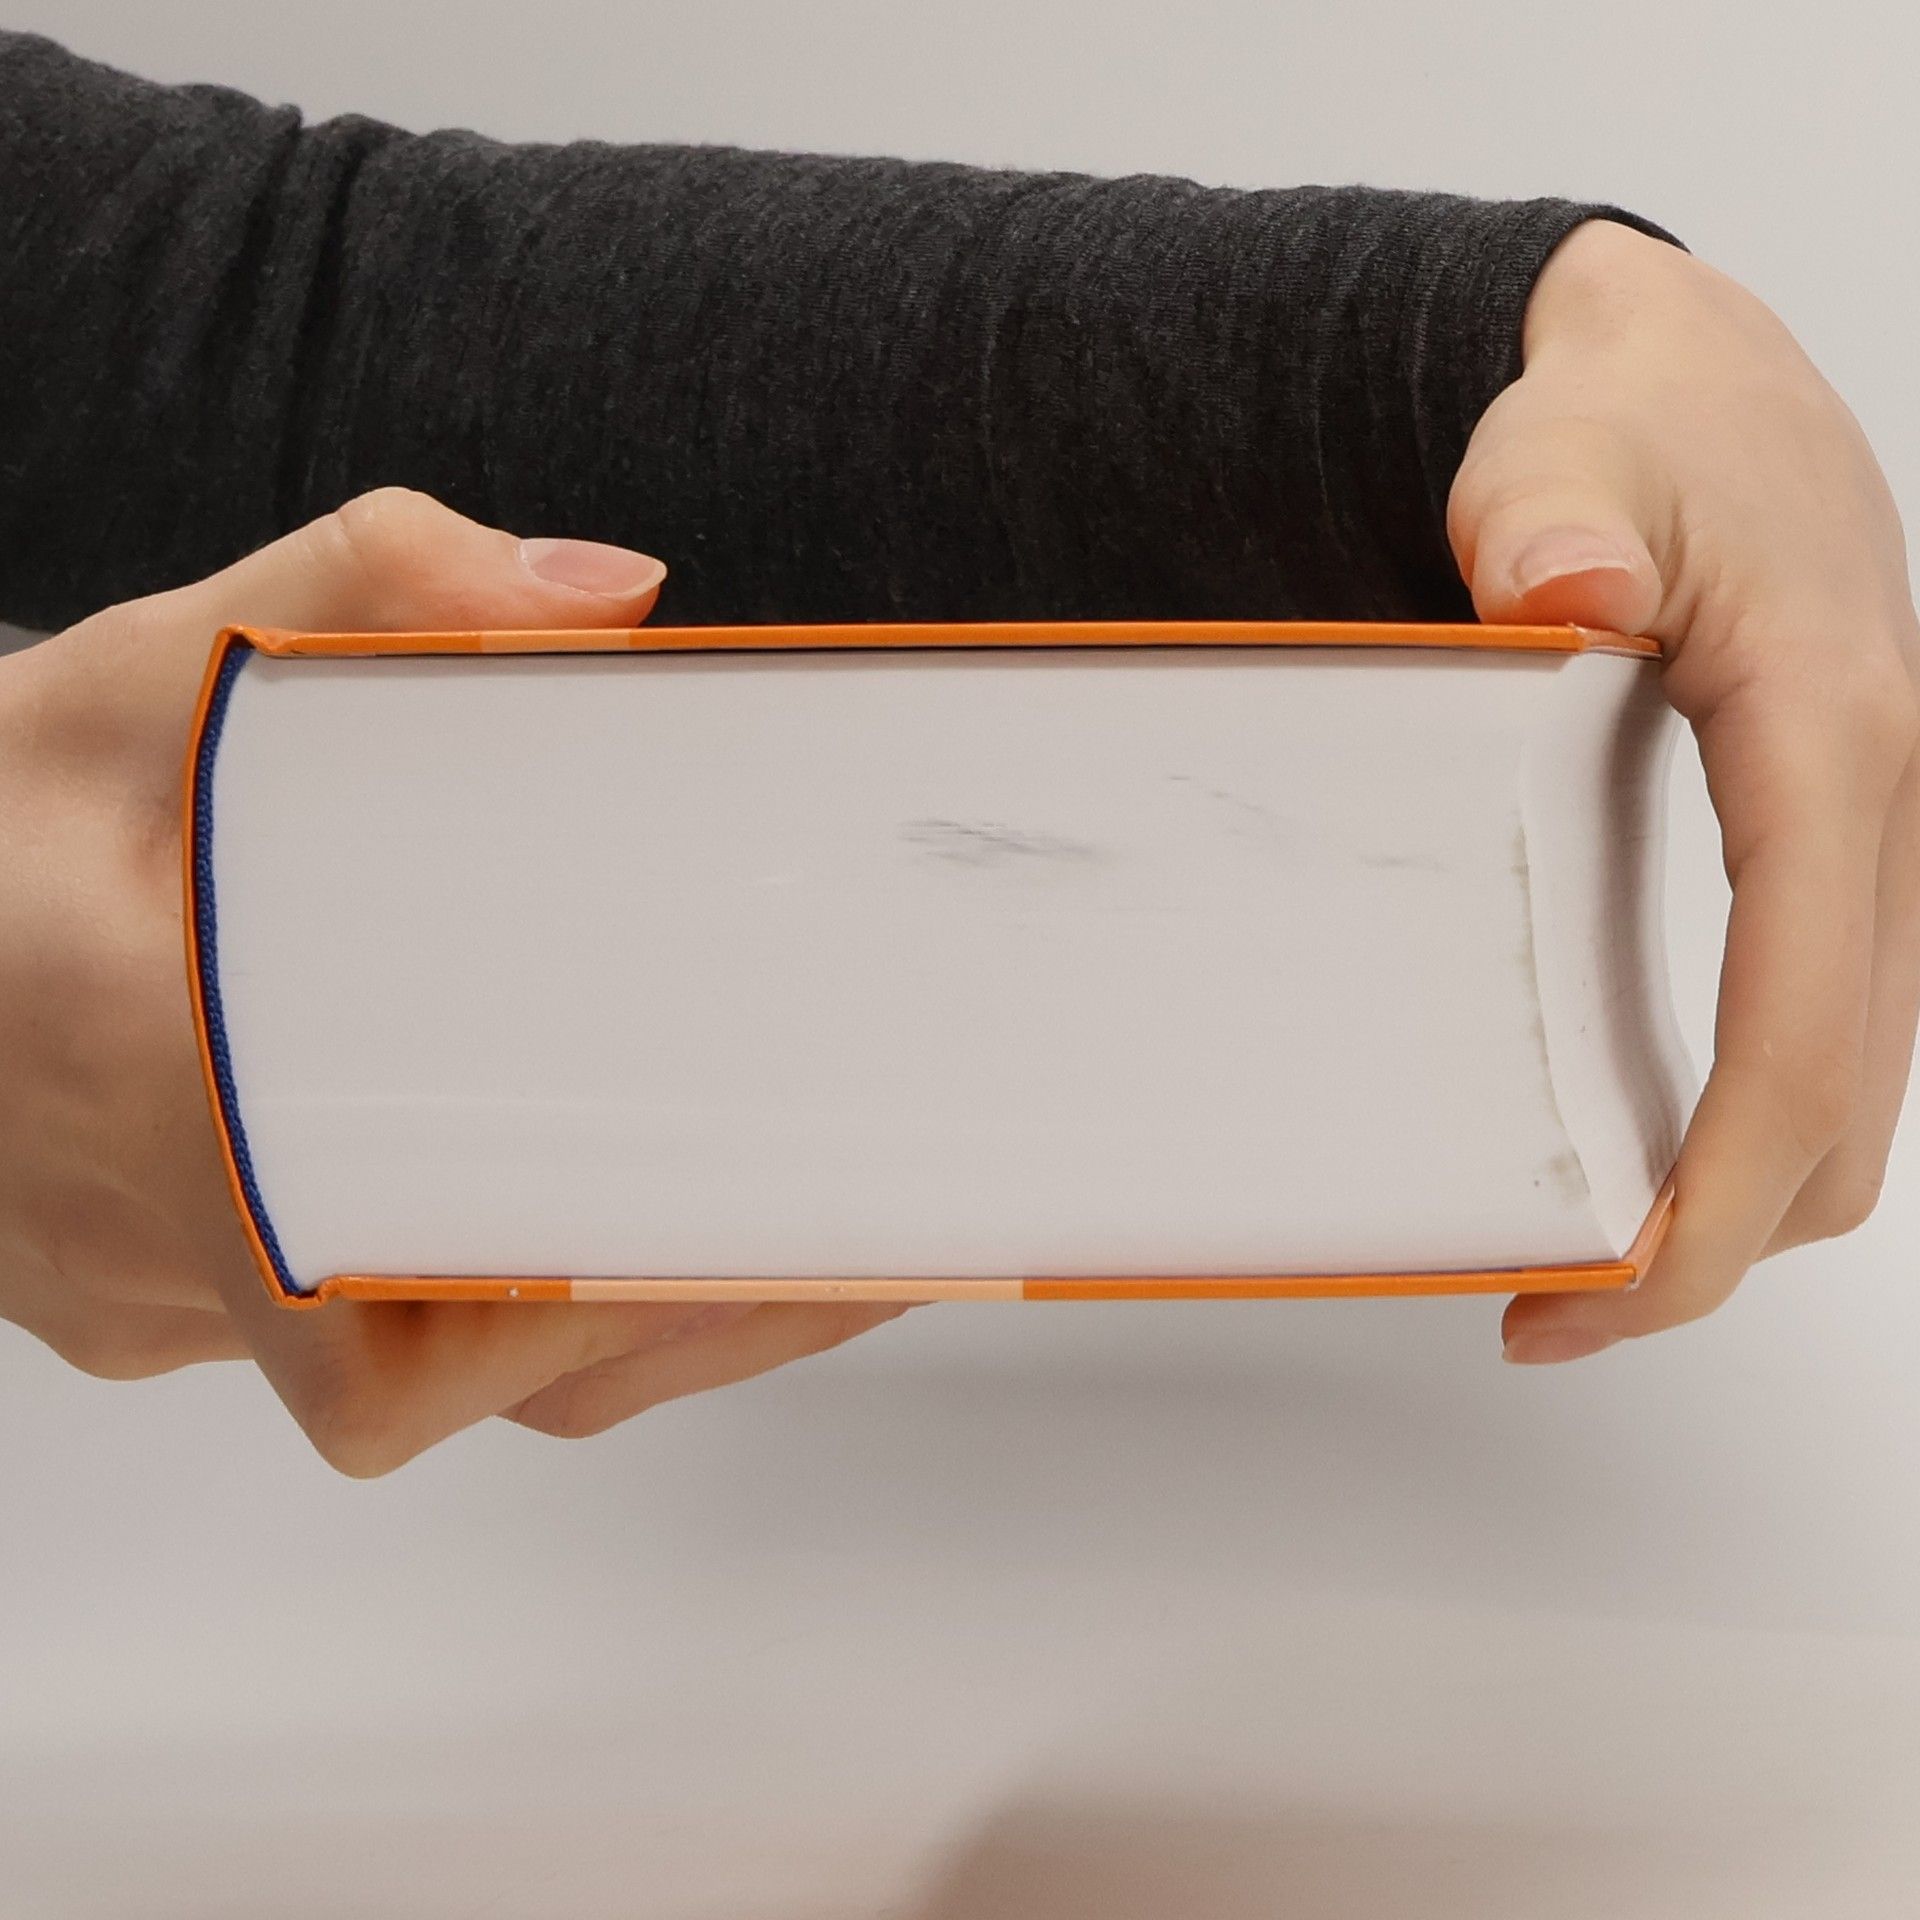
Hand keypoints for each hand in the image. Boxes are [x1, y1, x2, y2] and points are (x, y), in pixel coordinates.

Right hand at [0, 489, 901, 1471]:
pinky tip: (562, 1196)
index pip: (374, 1354)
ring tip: (742, 1219)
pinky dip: (465, 1280)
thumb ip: (364, 595)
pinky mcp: (148, 1288)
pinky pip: (337, 1326)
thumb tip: (599, 604)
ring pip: (399, 1364)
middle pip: (446, 1375)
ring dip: (573, 1308)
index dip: (579, 1335)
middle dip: (651, 1316)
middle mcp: (149, 1257)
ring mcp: (139, 1295)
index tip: (742, 1256)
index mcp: (154, 1122)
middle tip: (831, 1237)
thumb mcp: (143, 673)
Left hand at [1450, 220, 1919, 1362]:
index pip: (1802, 1023)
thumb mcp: (1576, 444)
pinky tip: (1636, 1139)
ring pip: (1849, 1089)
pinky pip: (1819, 1033)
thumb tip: (1561, 591)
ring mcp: (1868, 852)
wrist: (1704, 391)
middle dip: (1719, 1242)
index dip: (1722, 1189)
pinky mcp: (1828, 861)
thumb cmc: (1639, 425)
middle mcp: (1883, 823)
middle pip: (1843, 1105)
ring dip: (1741, 1199)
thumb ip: (1562, 513)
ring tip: (1581, 1260)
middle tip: (1549, 1309)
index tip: (1612, 1289)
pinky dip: (1748, 1125)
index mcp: (1833, 743)